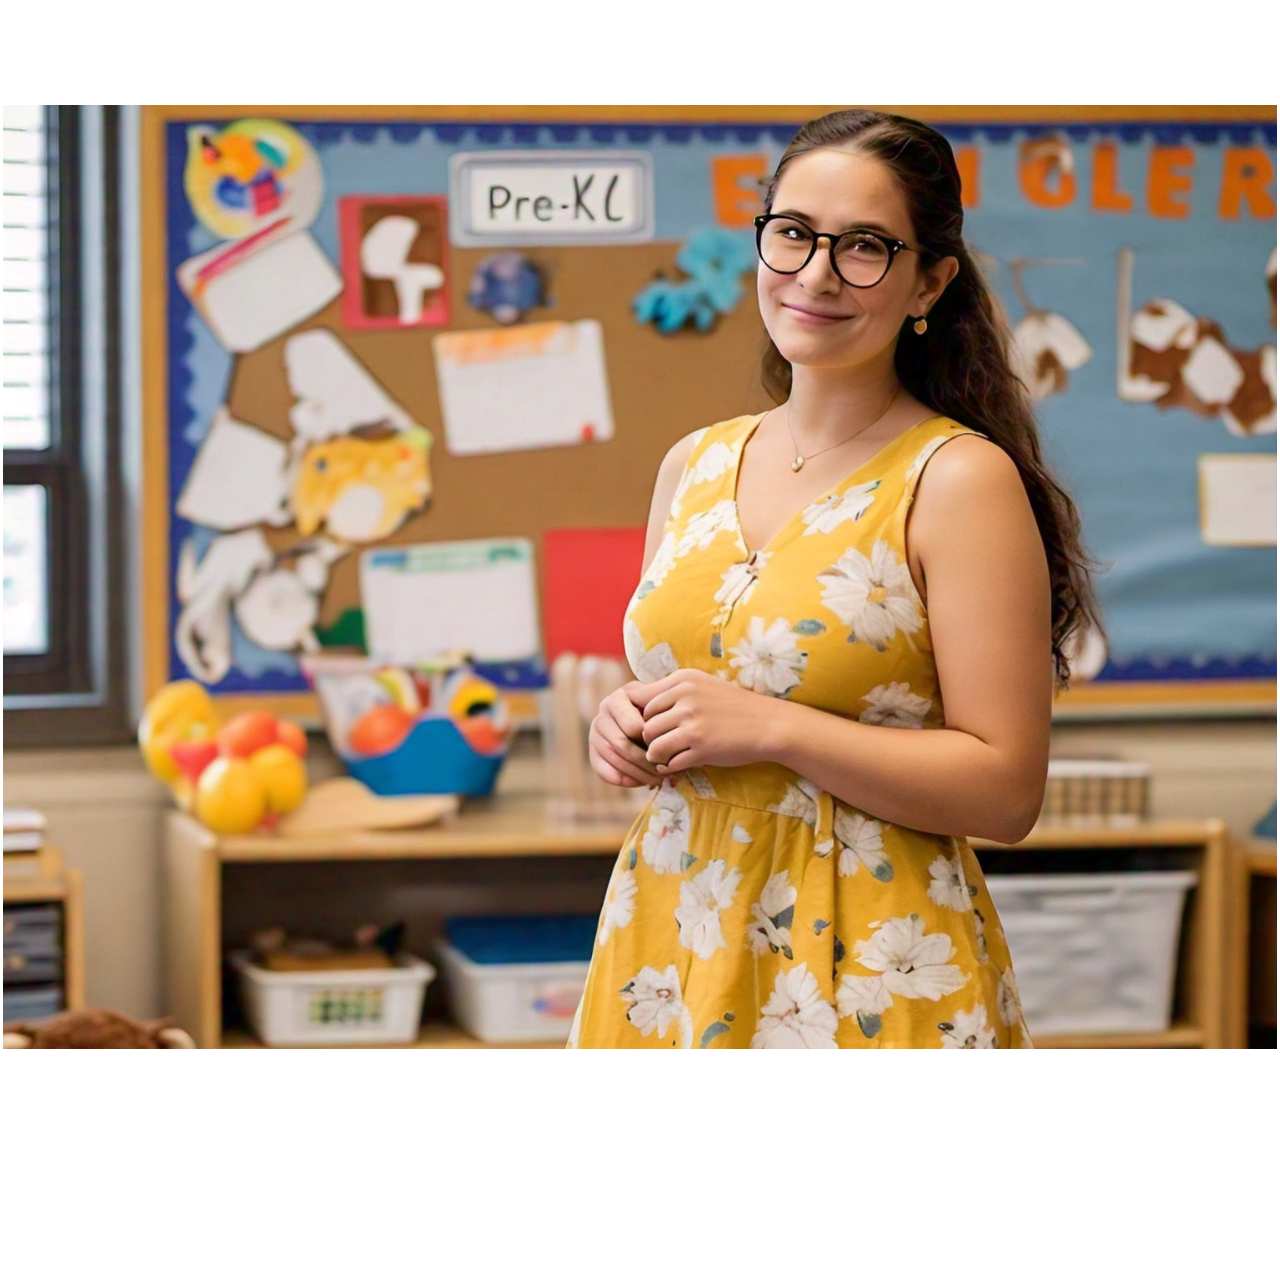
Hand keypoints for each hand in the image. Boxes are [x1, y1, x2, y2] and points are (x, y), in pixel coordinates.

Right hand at [588, 682, 662, 787]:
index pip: (633, 727)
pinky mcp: (593, 753)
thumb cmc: (659, 709)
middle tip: (665, 771)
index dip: (653, 741)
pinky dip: (626, 781)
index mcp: (617, 699)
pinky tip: (642, 781)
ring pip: (615, 760)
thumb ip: (667, 703)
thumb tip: (675, 715)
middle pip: (622, 745)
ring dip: (639, 774)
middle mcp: (602, 715)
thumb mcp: (663, 700)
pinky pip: (606, 773)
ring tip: (658, 779)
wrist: (646, 718)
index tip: (671, 750)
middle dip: (646, 762)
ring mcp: (595, 734)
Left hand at [638, 669, 772, 772]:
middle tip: (662, 747)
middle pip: (645, 726)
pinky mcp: (701, 748)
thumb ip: (674, 691)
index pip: (642, 701)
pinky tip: (679, 765)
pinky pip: (670, 763)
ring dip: (657, 756)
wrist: (768, 724)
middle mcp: (685, 699)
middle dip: (650, 740)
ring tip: (668, 756)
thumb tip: (637, 703)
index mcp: (683, 681)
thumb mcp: (702, 686)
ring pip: (653, 746)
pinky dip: (670, 768)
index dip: (644, 718)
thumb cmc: (733, 707)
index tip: (654, 728)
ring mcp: (693, 724)